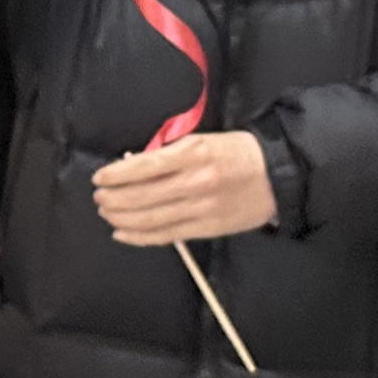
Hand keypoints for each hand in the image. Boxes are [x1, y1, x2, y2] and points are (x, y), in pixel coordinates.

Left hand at [92, 131, 274, 245]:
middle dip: (114, 199)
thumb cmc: (238, 153)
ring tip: (107, 214)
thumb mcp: (203, 140)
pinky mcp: (207, 228)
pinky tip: (123, 233)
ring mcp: (201, 208)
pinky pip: (167, 235)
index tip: (100, 178)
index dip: (117, 175)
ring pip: (150, 219)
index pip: (144, 167)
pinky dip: (140, 236)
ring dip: (122, 218)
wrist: (278, 174)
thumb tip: (135, 165)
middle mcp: (195, 182)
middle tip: (99, 198)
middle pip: (142, 196)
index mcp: (193, 154)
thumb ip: (170, 153)